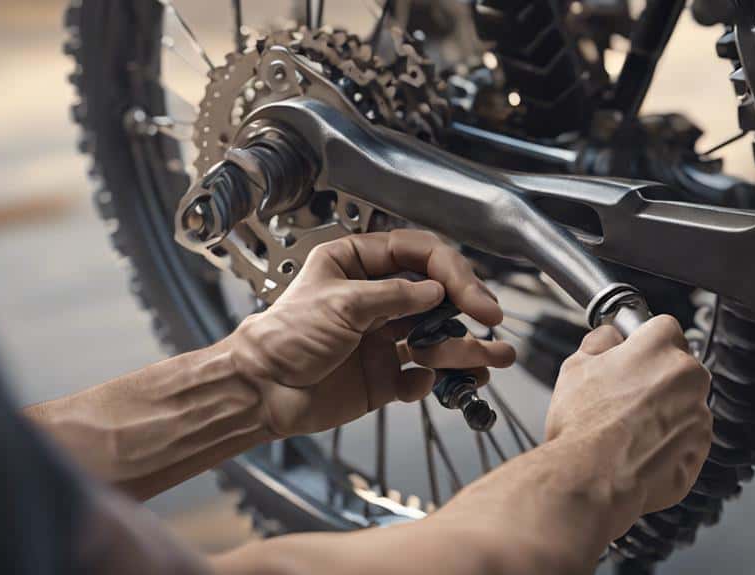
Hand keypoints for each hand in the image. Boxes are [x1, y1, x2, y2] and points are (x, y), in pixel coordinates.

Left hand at [223, 230, 515, 437]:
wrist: (261, 392)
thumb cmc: (283, 337)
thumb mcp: (341, 304)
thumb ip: (394, 297)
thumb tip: (437, 292)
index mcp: (358, 265)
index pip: (418, 255)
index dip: (452, 271)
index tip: (474, 296)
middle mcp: (375, 298)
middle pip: (436, 296)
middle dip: (467, 308)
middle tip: (491, 322)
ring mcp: (382, 338)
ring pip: (435, 338)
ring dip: (464, 348)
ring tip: (492, 359)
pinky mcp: (384, 375)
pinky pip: (420, 376)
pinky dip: (428, 380)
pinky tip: (423, 383)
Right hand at [545, 315, 711, 534]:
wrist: (592, 479)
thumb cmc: (583, 426)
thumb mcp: (575, 368)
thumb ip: (599, 342)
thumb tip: (610, 337)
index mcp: (660, 348)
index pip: (663, 327)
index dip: (643, 341)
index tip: (632, 354)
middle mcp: (688, 378)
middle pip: (678, 367)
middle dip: (656, 378)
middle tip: (623, 397)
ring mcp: (699, 415)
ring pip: (684, 403)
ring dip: (664, 412)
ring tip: (627, 430)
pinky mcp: (700, 450)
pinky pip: (687, 437)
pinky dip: (669, 442)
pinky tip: (639, 449)